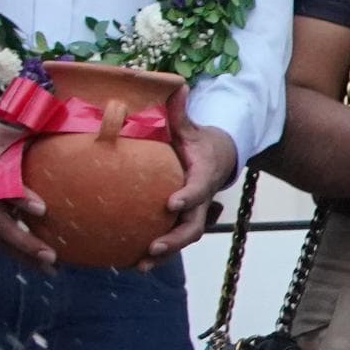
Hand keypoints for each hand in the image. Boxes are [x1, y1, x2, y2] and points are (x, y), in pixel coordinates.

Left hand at [141, 118, 240, 262]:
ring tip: (141, 265)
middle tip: (154, 247)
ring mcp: (193, 214)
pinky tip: (131, 262)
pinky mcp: (182, 222)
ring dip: (164, 254)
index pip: (198, 189)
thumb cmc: (199, 142)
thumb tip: (175, 84)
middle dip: (175, 239)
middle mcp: (201, 200)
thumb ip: (180, 111)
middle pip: (194, 226)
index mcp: (204, 176)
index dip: (188, 197)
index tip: (171, 203)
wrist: (219, 158)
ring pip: (182, 239)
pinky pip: (171, 239)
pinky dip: (156, 254)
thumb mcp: (191, 127)